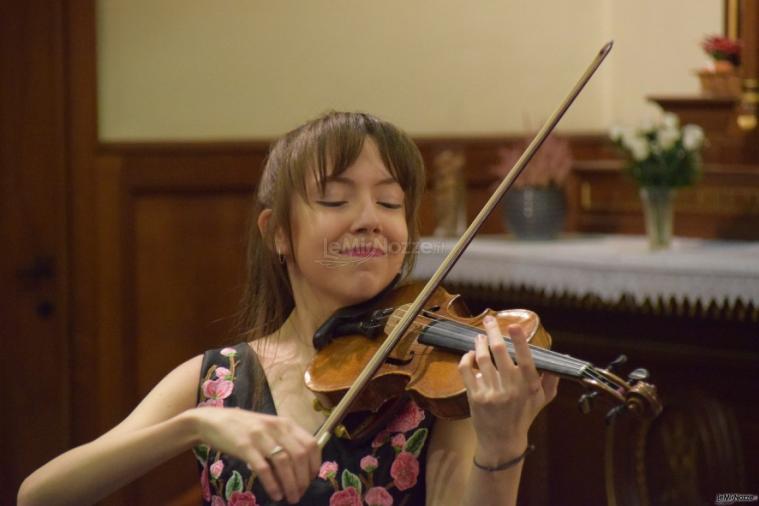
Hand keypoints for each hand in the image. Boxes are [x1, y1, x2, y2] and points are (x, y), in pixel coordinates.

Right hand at [190, 407, 320, 502]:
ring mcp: (260, 436)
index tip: (312, 479)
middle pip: (300, 455)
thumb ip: (285, 441)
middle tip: (300, 493)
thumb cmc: (244, 427)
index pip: (311, 443)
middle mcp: (276, 427)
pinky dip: (272, 484)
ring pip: (284, 462)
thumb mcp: (269, 429)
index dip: (314, 464)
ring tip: (291, 498)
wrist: (213, 420)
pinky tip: (275, 494)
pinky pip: (263, 468)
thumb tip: (301, 468)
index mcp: (285, 423)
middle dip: (304, 478)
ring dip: (291, 484)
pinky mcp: (244, 446)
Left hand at [457, 317, 559, 463]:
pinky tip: (469, 354)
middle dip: (493, 332)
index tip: (513, 326)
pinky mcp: (475, 396)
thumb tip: (556, 362)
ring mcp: (492, 392)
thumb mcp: (542, 400)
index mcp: (528, 386)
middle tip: (489, 320)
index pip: (526, 359)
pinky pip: (467, 371)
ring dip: (480, 343)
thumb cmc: (523, 417)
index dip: (520, 341)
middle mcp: (511, 388)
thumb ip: (550, 381)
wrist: (502, 440)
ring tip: (480, 336)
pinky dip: (466, 359)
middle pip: (500, 353)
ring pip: (482, 359)